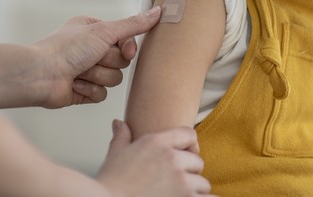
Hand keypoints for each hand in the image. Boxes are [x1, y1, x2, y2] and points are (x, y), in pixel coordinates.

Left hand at [32, 7, 160, 107]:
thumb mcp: (104, 31)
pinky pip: (102, 95)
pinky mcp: (84, 90)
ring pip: (114, 79)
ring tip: (79, 71)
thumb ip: (133, 25)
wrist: (41, 75)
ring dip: (98, 76)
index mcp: (95, 29)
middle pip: (122, 61)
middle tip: (90, 58)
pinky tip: (75, 84)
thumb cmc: (67, 48)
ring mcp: (88, 70)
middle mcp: (92, 48)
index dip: (127, 47)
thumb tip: (159, 12)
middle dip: (108, 62)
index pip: (127, 39)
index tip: (124, 49)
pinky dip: (89, 90)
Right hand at [97, 120, 213, 196]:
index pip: (189, 134)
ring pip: (203, 184)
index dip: (188, 146)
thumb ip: (122, 136)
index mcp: (157, 142)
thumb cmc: (110, 184)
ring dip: (194, 191)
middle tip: (175, 182)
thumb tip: (119, 123)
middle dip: (189, 172)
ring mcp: (181, 181)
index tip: (184, 155)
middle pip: (198, 162)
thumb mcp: (115, 154)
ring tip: (177, 194)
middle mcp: (172, 159)